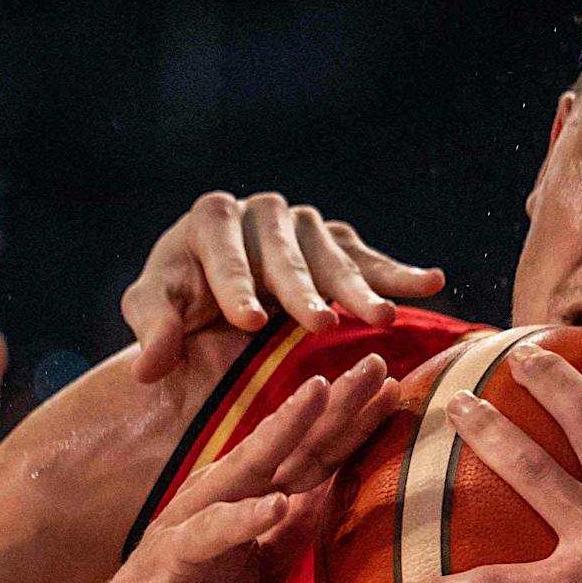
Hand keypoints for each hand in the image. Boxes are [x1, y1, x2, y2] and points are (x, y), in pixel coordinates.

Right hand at [21, 355, 396, 582]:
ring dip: (285, 431)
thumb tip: (331, 499)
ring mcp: (194, 523)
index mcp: (247, 504)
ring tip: (321, 394)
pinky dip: (244, 518)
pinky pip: (211, 533)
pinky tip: (277, 503)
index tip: (395, 390)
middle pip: (287, 447)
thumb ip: (290, 537)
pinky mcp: (172, 557)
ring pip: (247, 468)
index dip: (350, 426)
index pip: (309, 459)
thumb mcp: (256, 575)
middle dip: (331, 405)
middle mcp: (222, 499)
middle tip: (376, 363)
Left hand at [122, 191, 443, 381]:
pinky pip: (369, 258)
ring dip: (358, 290)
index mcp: (212, 219)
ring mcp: (305, 224)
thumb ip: (153, 332)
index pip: (226, 255)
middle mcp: (263, 211)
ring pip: (333, 257)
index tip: (248, 323)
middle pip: (286, 255)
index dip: (235, 288)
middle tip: (320, 325)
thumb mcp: (154, 310)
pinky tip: (433, 284)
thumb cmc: (178, 298)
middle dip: (303, 292)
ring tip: (381, 319)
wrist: (209, 284)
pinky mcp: (336, 241)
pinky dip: (398, 273)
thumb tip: (149, 371)